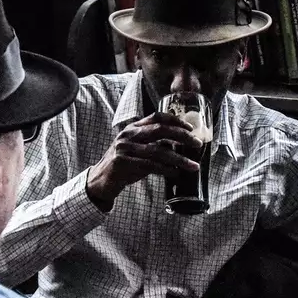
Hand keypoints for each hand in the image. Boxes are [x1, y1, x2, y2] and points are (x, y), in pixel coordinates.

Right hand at [86, 112, 200, 210]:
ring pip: (158, 150)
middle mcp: (128, 135)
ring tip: (193, 165)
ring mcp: (124, 148)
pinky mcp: (123, 163)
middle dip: (182, 136)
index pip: (157, 117)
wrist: (100, 180)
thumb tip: (180, 145)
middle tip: (197, 144)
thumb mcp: (137, 150)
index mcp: (133, 128)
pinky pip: (150, 165)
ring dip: (179, 158)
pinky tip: (176, 173)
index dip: (175, 120)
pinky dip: (166, 169)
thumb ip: (154, 144)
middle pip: (160, 130)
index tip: (190, 128)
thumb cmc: (124, 165)